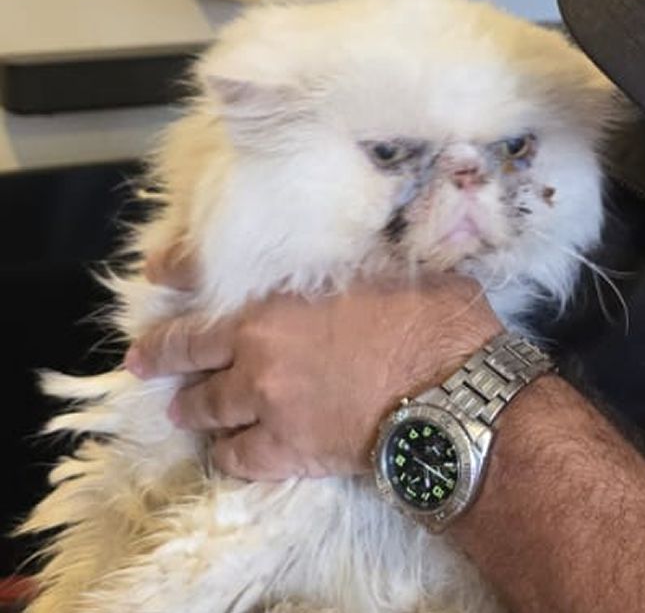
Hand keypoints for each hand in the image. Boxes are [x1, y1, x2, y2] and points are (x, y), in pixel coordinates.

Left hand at [125, 273, 501, 480]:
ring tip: (186, 411)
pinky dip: (229, 453)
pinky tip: (231, 452)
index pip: (201, 273)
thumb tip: (378, 236)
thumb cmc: (434, 321)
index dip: (174, 270)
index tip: (156, 273)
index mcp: (279, 295)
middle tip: (143, 361)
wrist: (452, 395)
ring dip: (194, 408)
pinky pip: (236, 457)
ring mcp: (265, 404)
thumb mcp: (397, 265)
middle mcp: (257, 349)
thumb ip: (362, 259)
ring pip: (206, 409)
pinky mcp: (285, 451)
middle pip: (186, 352)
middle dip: (161, 356)